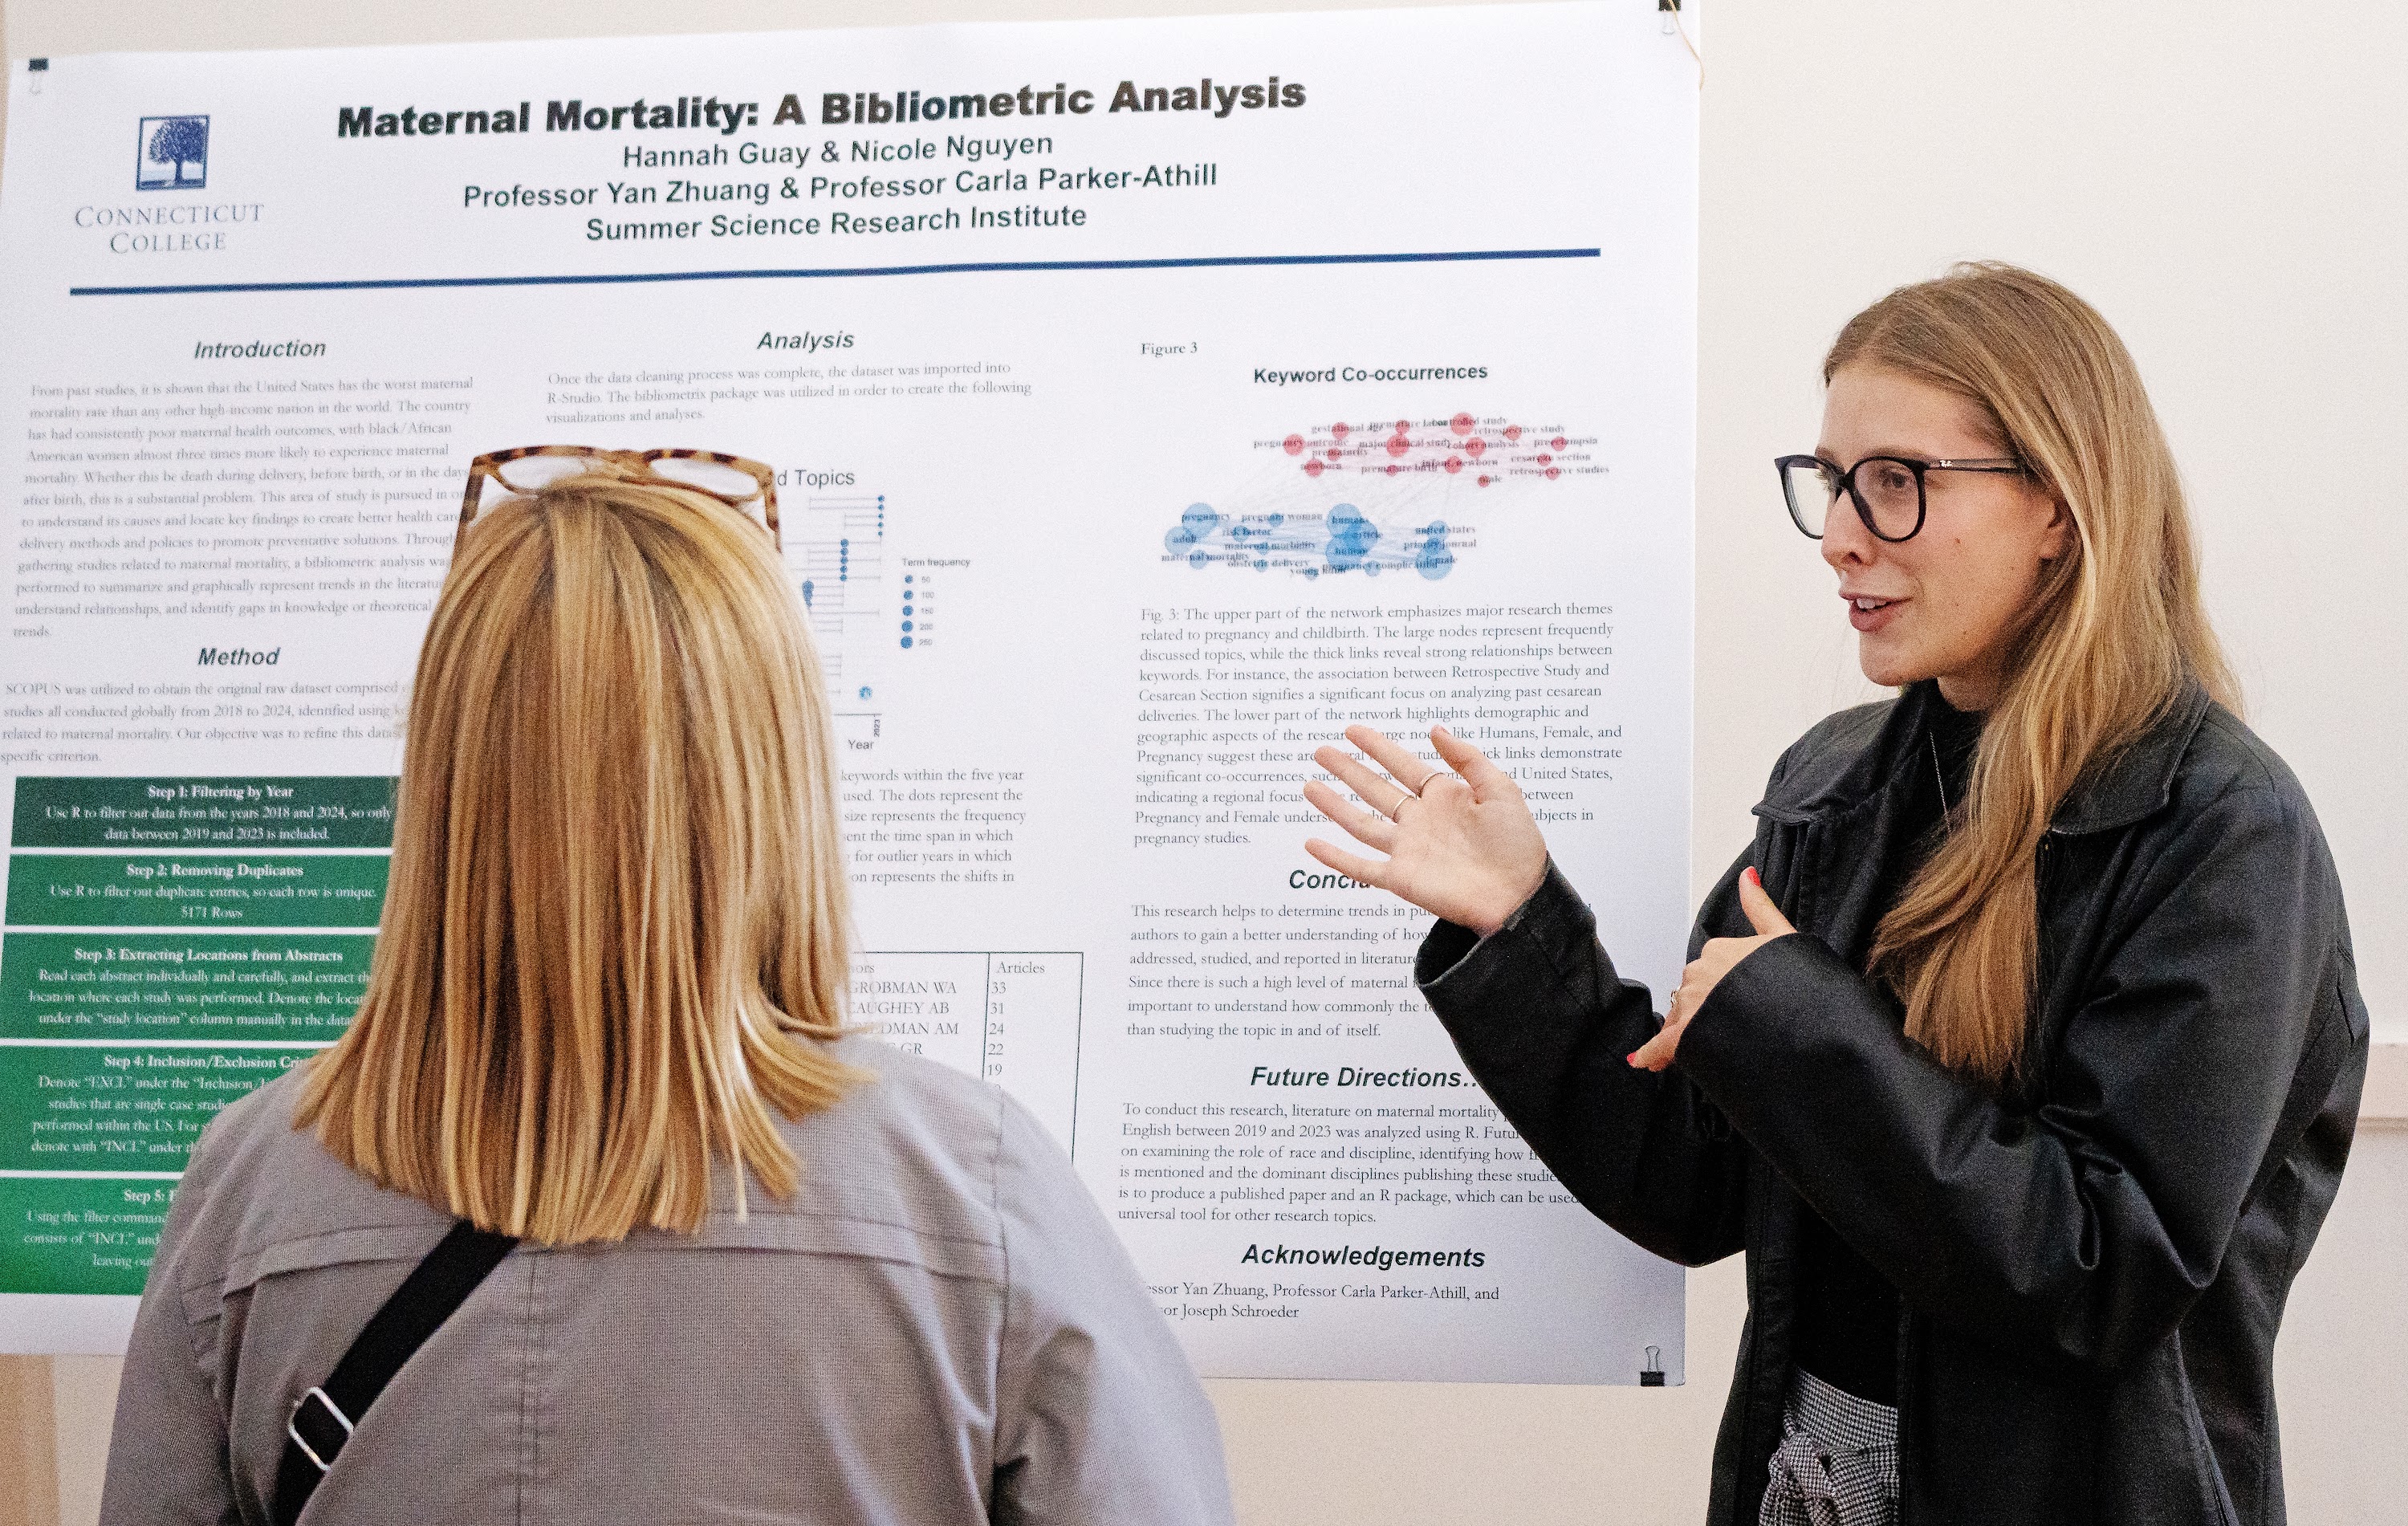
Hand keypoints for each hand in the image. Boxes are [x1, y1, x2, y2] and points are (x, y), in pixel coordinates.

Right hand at [1302, 724, 1548, 935]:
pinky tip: (1312, 843)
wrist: (1519, 895)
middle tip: (1322, 751)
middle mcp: (1421, 821)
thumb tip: (1435, 729)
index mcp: (1445, 798)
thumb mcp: (1501, 790)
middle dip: (1348, 770)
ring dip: (1335, 806)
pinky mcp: (1401, 878)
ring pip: (1361, 824)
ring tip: (1309, 786)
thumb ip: (1467, 759)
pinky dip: (1335, 857)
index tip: (1353, 731)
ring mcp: (1409, 850)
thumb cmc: (1518, 845)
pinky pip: (1361, 867)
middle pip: (1376, 789)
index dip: (1378, 748)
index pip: (1403, 766)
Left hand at [1629, 867, 1795, 1070]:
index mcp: (1718, 950)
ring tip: (1702, 1049)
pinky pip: (1662, 1045)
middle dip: (1703, 1011)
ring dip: (1685, 1031)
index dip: (1717, 989)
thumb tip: (1747, 874)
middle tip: (1725, 1031)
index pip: (1708, 970)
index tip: (1728, 1004)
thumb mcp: (1785, 937)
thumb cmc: (1800, 983)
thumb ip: (1761, 907)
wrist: (1807, 1025)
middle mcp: (1699, 974)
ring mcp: (1692, 1005)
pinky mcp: (1686, 1036)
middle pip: (1692, 994)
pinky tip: (1642, 1061)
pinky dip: (1651, 1054)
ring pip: (1680, 1017)